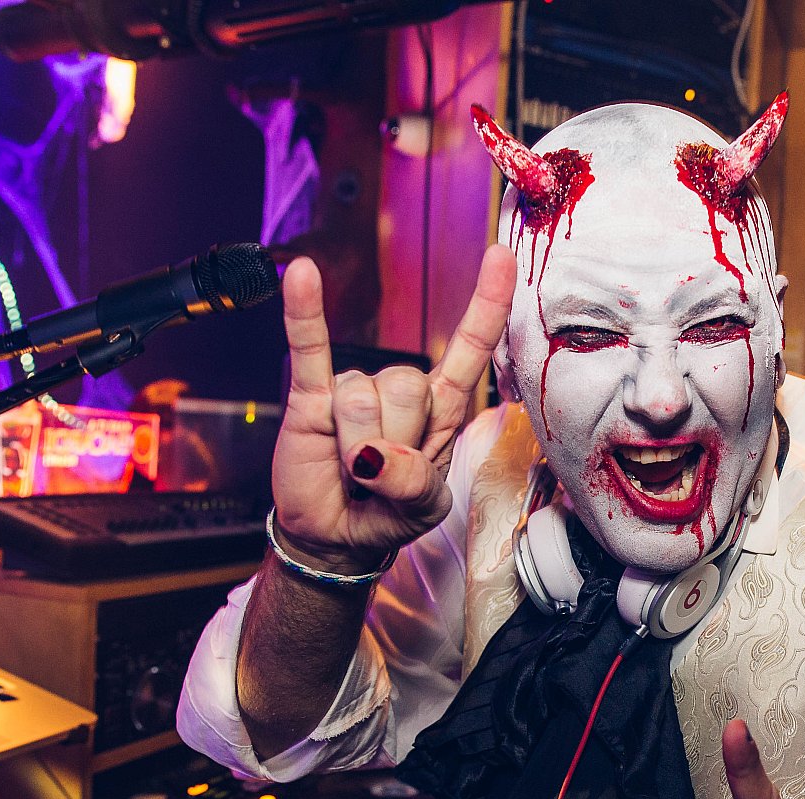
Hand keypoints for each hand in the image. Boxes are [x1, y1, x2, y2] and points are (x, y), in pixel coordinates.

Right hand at [270, 246, 514, 568]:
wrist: (337, 536)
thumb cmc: (388, 514)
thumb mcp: (424, 509)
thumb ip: (415, 483)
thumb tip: (371, 455)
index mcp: (442, 408)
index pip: (470, 347)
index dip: (487, 304)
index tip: (501, 257)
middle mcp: (402, 389)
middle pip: (409, 387)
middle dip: (396, 442)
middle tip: (381, 476)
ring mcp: (355, 388)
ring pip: (364, 395)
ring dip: (355, 444)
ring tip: (351, 470)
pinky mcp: (311, 395)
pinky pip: (309, 348)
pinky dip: (305, 314)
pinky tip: (304, 276)